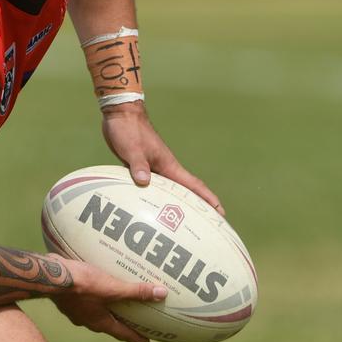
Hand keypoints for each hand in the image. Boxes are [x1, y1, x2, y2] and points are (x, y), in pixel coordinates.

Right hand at [49, 256, 165, 341]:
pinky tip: (93, 287)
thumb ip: (135, 291)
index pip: (123, 334)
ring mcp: (75, 312)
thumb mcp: (112, 287)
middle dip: (122, 324)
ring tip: (113, 301)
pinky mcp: (66, 299)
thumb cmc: (81, 285)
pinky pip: (84, 302)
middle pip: (110, 325)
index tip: (146, 341)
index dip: (136, 337)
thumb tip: (161, 293)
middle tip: (133, 321)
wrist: (49, 277)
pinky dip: (93, 298)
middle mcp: (87, 321)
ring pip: (95, 314)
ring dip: (106, 310)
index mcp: (100, 322)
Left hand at [101, 101, 224, 213]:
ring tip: (178, 223)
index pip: (193, 184)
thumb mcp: (133, 149)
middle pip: (184, 192)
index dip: (208, 199)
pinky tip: (150, 207)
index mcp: (168, 164)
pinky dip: (155, 198)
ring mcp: (154, 167)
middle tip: (203, 226)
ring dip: (174, 204)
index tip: (221, 213)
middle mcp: (164, 168)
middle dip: (196, 207)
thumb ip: (138, 164)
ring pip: (168, 191)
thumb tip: (144, 182)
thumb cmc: (129, 130)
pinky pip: (152, 187)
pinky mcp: (142, 167)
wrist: (120, 114)